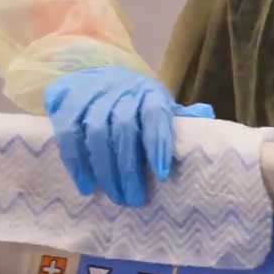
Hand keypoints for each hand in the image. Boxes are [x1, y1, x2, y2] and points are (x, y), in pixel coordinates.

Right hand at [43, 67, 214, 206]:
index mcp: (149, 93)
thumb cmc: (133, 101)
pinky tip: (86, 185)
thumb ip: (178, 115)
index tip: (161, 175)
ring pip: (96, 133)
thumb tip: (207, 117)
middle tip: (134, 199)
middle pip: (124, 130)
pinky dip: (77, 163)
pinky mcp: (66, 102)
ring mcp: (91, 95)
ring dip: (105, 170)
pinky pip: (69, 135)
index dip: (158, 144)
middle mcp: (121, 90)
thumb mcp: (158, 104)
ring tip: (114, 196)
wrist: (93, 74)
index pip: (155, 115)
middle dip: (129, 168)